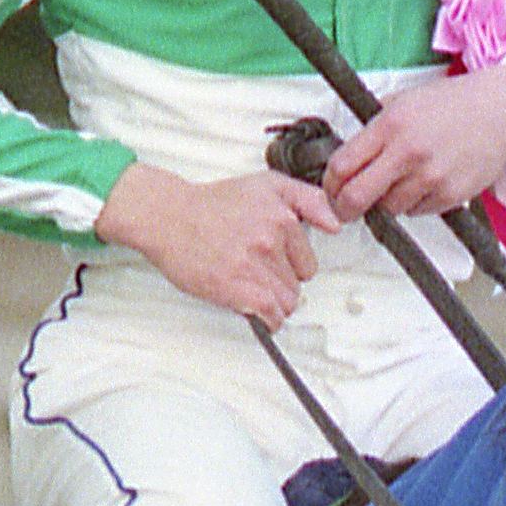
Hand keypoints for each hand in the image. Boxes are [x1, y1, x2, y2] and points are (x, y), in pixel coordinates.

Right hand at [96, 161, 336, 324]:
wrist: (169, 217)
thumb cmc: (212, 205)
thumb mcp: (265, 185)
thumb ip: (307, 199)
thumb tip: (335, 224)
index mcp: (282, 214)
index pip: (308, 259)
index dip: (291, 264)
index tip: (276, 262)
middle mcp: (270, 236)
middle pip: (299, 283)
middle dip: (281, 282)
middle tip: (257, 273)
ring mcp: (254, 263)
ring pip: (287, 301)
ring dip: (272, 302)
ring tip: (251, 288)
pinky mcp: (237, 287)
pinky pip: (271, 316)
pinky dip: (268, 320)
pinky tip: (257, 312)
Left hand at [325, 61, 505, 221]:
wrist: (499, 111)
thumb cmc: (454, 104)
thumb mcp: (404, 101)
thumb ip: (375, 128)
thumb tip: (349, 156)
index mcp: (390, 125)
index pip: (342, 166)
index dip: (329, 184)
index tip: (331, 189)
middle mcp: (408, 153)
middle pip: (356, 198)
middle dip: (344, 209)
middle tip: (345, 209)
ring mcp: (429, 177)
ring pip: (388, 208)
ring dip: (386, 200)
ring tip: (402, 180)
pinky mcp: (448, 195)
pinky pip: (416, 212)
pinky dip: (414, 202)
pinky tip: (425, 181)